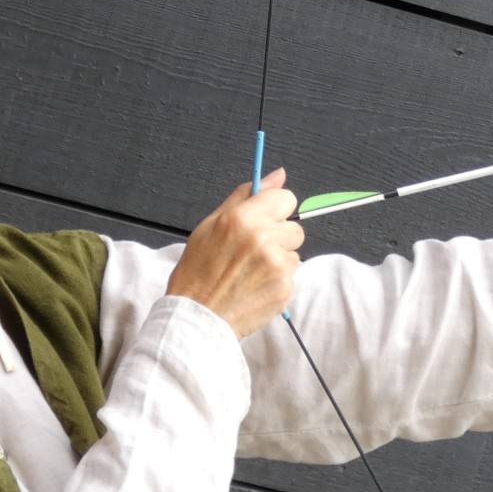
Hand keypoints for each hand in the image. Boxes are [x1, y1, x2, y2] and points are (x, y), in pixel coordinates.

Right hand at [166, 168, 305, 337]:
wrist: (197, 316)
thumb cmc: (198, 272)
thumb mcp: (211, 225)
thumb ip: (246, 196)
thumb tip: (278, 175)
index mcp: (243, 218)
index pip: (286, 198)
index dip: (276, 210)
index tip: (265, 220)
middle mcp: (263, 238)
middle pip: (295, 227)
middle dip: (278, 236)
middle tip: (252, 252)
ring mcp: (276, 265)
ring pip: (294, 252)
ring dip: (279, 259)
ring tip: (251, 271)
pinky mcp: (285, 288)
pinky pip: (291, 275)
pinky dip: (277, 280)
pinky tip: (255, 286)